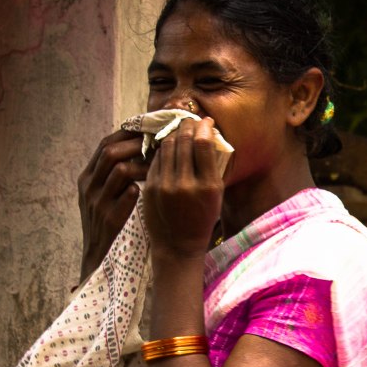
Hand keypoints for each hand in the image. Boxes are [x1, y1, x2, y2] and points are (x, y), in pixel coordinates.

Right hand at [78, 130, 146, 280]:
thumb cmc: (108, 222)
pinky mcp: (110, 218)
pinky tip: (155, 187)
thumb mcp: (104, 195)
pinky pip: (129, 193)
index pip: (105, 144)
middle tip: (160, 143)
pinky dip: (143, 186)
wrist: (99, 258)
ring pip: (120, 169)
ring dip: (143, 164)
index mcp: (87, 178)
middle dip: (137, 145)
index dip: (128, 134)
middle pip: (111, 152)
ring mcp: (98, 202)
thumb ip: (115, 174)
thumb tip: (141, 147)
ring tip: (160, 164)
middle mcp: (89, 187)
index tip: (150, 130)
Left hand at [143, 117, 225, 260]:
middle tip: (189, 121)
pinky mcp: (150, 188)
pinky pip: (155, 160)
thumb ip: (212, 167)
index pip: (202, 144)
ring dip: (173, 135)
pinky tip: (168, 149)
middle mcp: (186, 184)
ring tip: (178, 131)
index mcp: (208, 186)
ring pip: (167, 147)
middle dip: (186, 126)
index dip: (203, 127)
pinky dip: (162, 151)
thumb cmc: (202, 218)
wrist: (178, 245)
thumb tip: (207, 134)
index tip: (205, 121)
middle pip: (183, 141)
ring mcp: (165, 186)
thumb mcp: (216, 195)